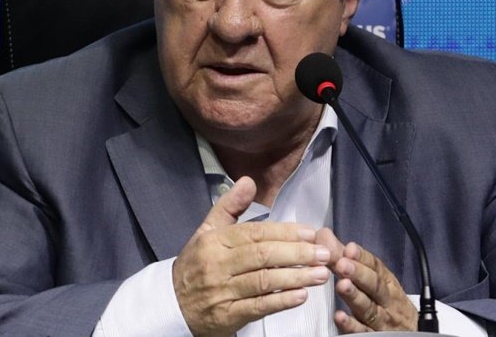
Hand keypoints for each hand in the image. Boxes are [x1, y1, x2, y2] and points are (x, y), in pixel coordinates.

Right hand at [172, 177, 332, 336]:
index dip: (285, 232)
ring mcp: (222, 291)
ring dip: (296, 277)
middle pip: (262, 256)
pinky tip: (301, 295)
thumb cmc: (196, 264)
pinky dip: (281, 301)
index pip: (255, 233)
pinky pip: (258, 307)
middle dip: (297, 254)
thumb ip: (230, 206)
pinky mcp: (227, 315)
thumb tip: (249, 181)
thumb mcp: (207, 230)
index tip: (310, 233)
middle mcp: (217, 264)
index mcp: (214, 241)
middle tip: (324, 253)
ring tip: (320, 274)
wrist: (172, 304)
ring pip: (264, 281)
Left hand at [325, 237, 416, 332]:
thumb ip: (347, 258)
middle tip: (342, 263)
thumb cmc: (387, 302)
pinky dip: (352, 325)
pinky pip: (363, 331)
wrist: (411, 332)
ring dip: (355, 296)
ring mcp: (381, 319)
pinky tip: (340, 317)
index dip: (362, 257)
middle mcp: (386, 300)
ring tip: (342, 285)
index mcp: (386, 282)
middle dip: (359, 273)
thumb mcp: (374, 278)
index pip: (376, 266)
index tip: (349, 248)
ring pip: (368, 308)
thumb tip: (324, 237)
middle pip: (374, 285)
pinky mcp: (373, 335)